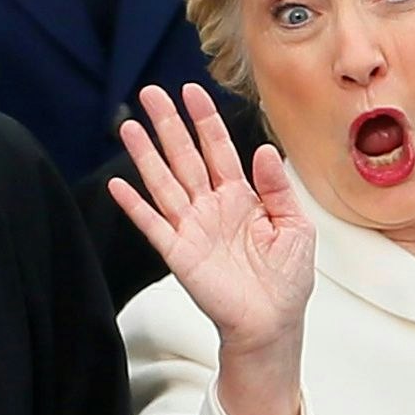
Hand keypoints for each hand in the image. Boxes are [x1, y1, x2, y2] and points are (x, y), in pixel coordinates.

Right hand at [108, 84, 313, 353]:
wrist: (273, 323)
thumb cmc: (286, 280)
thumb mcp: (296, 227)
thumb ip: (278, 189)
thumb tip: (264, 151)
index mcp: (240, 197)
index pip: (218, 149)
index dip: (205, 120)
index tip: (192, 91)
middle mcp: (211, 207)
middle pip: (185, 157)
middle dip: (168, 125)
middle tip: (151, 93)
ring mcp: (192, 229)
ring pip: (164, 183)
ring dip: (146, 156)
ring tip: (129, 127)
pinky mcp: (180, 254)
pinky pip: (153, 226)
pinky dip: (135, 206)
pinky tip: (118, 185)